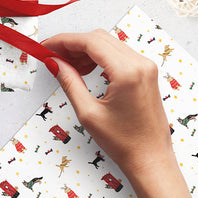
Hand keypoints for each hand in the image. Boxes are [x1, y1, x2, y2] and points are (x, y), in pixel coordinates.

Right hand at [42, 30, 173, 175]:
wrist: (150, 159)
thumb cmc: (124, 143)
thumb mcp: (88, 113)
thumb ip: (69, 81)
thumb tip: (54, 62)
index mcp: (128, 72)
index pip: (90, 42)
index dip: (64, 41)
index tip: (47, 45)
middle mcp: (140, 64)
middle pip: (98, 38)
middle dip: (72, 44)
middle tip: (52, 55)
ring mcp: (145, 66)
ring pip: (107, 44)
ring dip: (83, 50)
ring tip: (66, 65)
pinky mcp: (144, 72)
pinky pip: (116, 54)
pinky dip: (97, 56)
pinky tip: (83, 69)